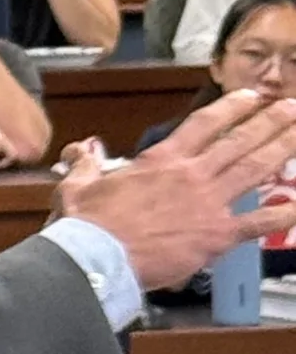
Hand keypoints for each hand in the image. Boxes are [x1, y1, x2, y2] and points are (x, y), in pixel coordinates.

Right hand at [58, 90, 295, 290]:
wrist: (97, 257)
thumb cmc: (87, 225)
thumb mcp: (79, 186)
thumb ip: (86, 165)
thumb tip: (82, 151)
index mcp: (161, 160)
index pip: (204, 124)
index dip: (231, 107)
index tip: (251, 97)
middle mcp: (191, 175)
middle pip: (239, 141)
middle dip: (269, 122)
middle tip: (291, 108)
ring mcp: (208, 203)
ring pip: (254, 169)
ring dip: (282, 148)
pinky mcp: (216, 235)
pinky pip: (257, 223)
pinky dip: (282, 215)